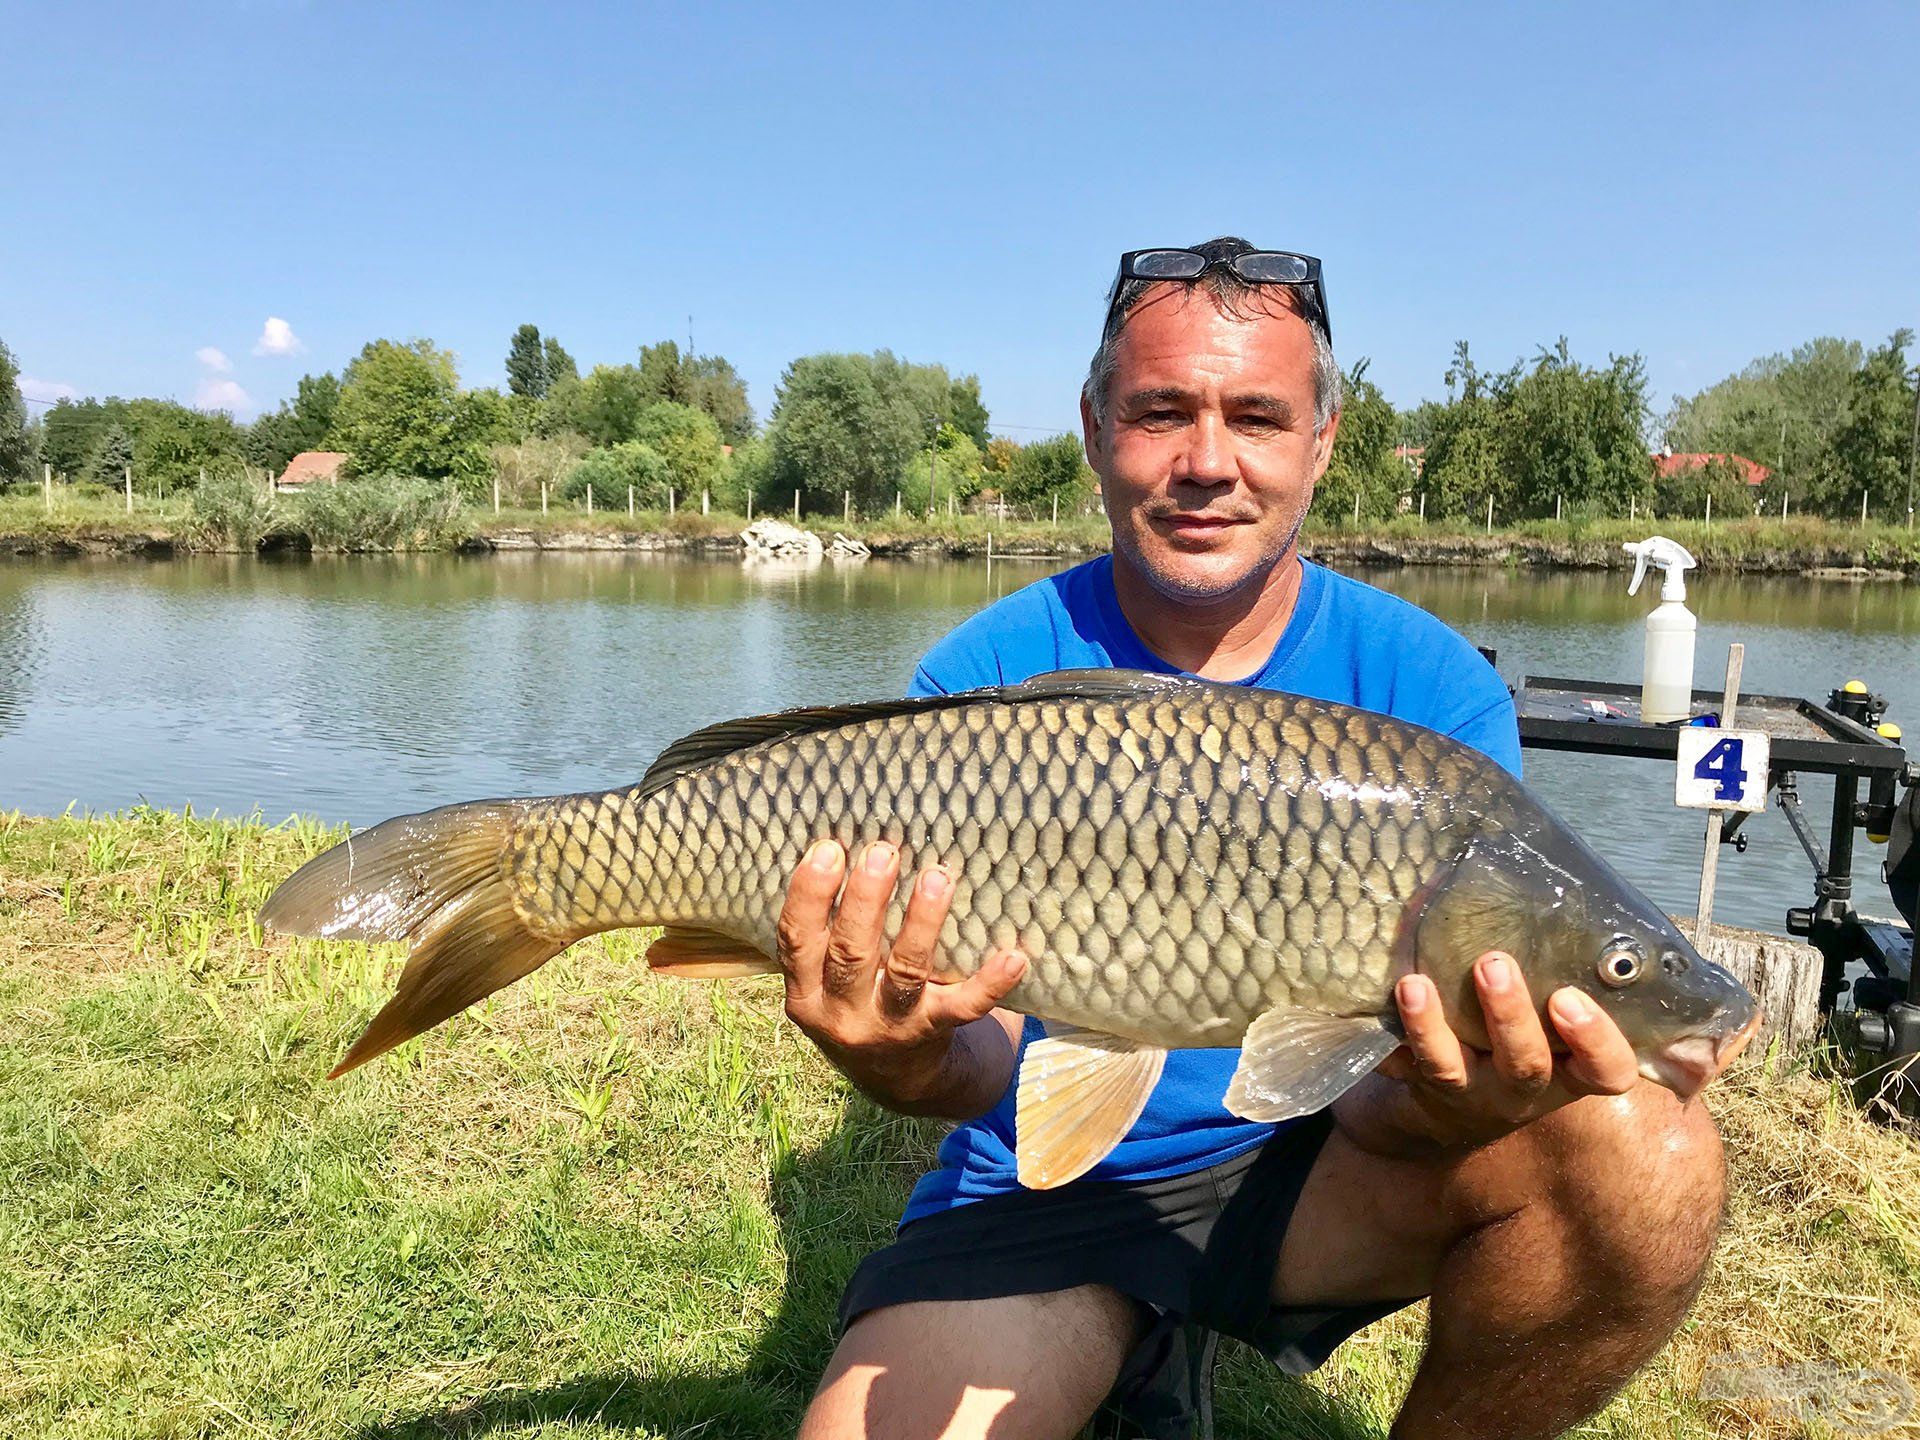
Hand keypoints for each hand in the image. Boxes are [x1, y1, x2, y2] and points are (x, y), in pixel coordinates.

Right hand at [776, 837, 1026, 1113]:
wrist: (899, 1079)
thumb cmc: (861, 1001)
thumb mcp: (826, 979)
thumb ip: (830, 930)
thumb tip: (851, 840)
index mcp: (807, 992)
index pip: (797, 940)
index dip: (809, 894)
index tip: (827, 847)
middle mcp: (842, 1014)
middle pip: (850, 954)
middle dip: (866, 901)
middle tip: (883, 852)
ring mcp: (889, 1028)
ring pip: (905, 975)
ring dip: (922, 924)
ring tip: (937, 878)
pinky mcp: (935, 1034)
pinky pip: (963, 1008)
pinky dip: (989, 984)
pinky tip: (1012, 957)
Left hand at [1363, 952, 1642, 1150]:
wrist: (1465, 1105)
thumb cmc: (1533, 1038)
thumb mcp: (1567, 1021)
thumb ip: (1583, 974)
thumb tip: (1637, 912)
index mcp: (1571, 1070)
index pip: (1606, 1071)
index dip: (1595, 1042)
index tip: (1569, 998)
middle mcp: (1523, 1087)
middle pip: (1524, 1063)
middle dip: (1509, 1015)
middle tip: (1493, 964)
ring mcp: (1470, 1090)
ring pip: (1451, 1068)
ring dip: (1431, 1026)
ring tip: (1414, 983)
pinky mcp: (1423, 1085)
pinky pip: (1401, 1066)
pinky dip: (1389, 1038)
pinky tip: (1378, 1007)